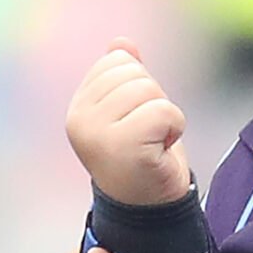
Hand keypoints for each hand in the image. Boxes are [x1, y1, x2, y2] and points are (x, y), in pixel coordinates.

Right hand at [67, 41, 194, 206]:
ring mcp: (98, 134)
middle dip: (154, 100)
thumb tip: (122, 43)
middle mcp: (79, 119)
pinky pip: (165, 111)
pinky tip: (161, 150)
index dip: (140, 87)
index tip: (136, 121)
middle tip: (148, 135)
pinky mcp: (124, 146)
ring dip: (165, 116)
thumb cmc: (142, 157)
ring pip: (151, 91)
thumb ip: (123, 77)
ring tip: (154, 143)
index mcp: (78, 107)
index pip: (117, 61)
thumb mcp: (130, 112)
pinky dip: (174, 128)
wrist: (150, 209)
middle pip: (135, 73)